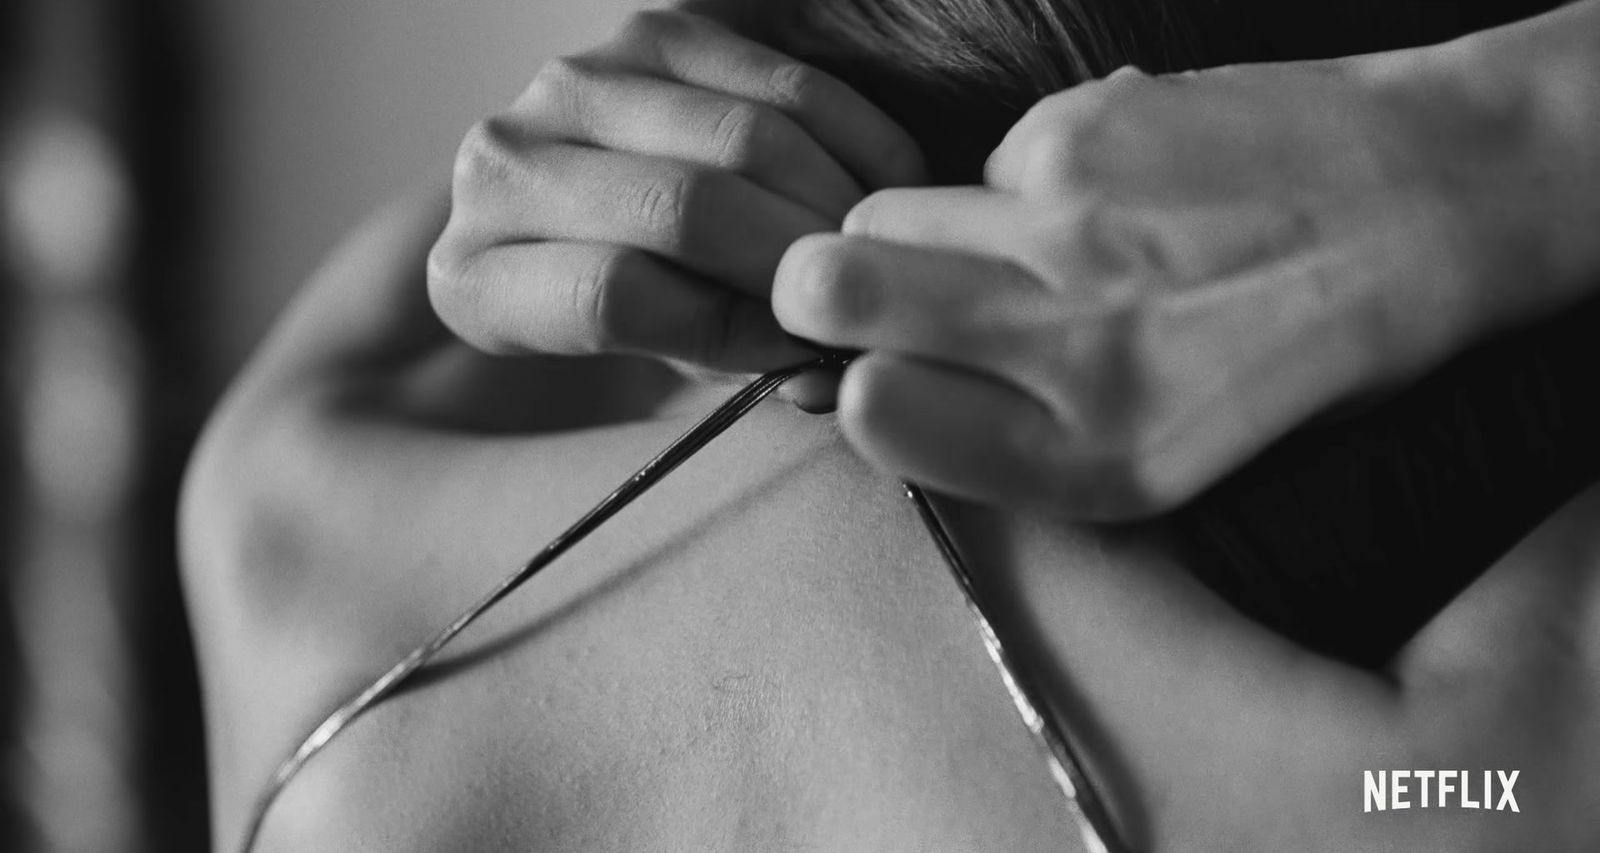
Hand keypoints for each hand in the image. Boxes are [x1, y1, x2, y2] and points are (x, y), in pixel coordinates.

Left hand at [427, 8, 923, 374]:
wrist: (601, 216)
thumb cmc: (634, 314)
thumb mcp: (658, 367)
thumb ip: (731, 369)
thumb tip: (821, 368)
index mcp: (474, 279)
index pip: (613, 296)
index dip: (728, 328)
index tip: (801, 348)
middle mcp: (499, 168)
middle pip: (681, 206)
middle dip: (796, 258)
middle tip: (863, 296)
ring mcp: (570, 83)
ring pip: (739, 137)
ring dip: (833, 198)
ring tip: (876, 247)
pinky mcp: (650, 31)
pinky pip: (777, 79)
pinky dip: (851, 135)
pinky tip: (887, 184)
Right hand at [773, 57, 1560, 517]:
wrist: (1429, 200)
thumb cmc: (1306, 350)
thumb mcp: (1177, 456)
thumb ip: (1025, 440)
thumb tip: (882, 386)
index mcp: (1099, 459)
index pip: (875, 414)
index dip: (856, 387)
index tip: (876, 375)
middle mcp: (1071, 348)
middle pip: (832, 289)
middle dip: (816, 288)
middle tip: (851, 286)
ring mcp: (1070, 228)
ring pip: (884, 211)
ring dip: (909, 231)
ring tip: (1004, 242)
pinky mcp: (1081, 130)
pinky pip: (984, 163)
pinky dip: (1015, 183)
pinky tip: (1101, 191)